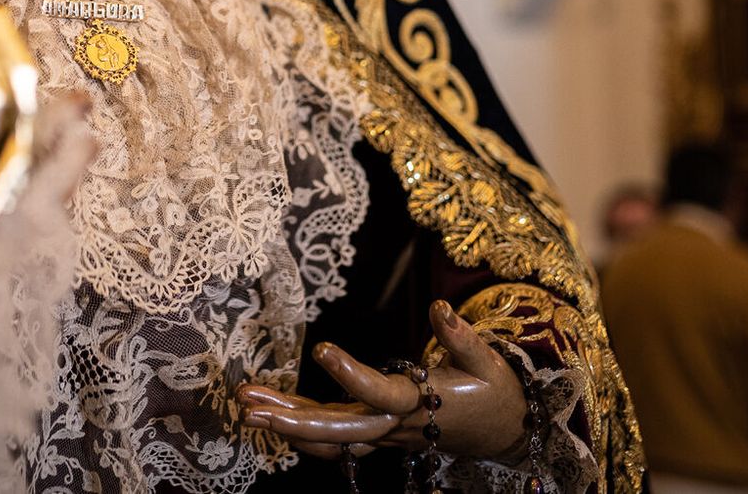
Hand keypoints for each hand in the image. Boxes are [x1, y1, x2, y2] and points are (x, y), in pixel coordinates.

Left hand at [235, 300, 527, 461]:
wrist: (502, 433)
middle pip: (340, 431)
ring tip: (244, 407)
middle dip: (293, 422)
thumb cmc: (493, 391)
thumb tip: (439, 306)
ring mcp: (382, 435)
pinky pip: (334, 440)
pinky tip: (271, 416)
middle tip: (249, 408)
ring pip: (329, 438)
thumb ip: (460, 337)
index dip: (351, 375)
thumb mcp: (486, 361)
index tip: (321, 349)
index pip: (381, 392)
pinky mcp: (376, 434)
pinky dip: (302, 432)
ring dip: (286, 426)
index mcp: (421, 403)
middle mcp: (395, 425)